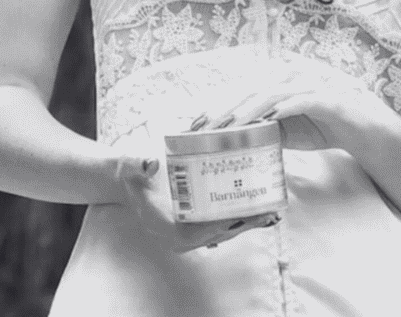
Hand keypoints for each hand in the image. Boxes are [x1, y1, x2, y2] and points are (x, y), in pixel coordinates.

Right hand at [102, 152, 280, 252]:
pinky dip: (241, 219)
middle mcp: (177, 235)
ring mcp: (188, 233)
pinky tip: (261, 210)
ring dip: (247, 224)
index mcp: (163, 226)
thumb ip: (137, 164)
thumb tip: (149, 164)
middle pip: (216, 234)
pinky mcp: (196, 225)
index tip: (240, 215)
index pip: (195, 233)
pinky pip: (222, 226)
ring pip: (222, 233)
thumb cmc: (131, 171)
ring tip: (272, 211)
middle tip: (269, 211)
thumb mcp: (131, 164)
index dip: (219, 226)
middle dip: (243, 224)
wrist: (129, 177)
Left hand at [194, 80, 400, 158]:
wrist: (365, 132)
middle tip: (203, 125)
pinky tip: (268, 118)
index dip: (219, 103)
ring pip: (273, 91)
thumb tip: (232, 141)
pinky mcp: (329, 97)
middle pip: (252, 87)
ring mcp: (312, 84)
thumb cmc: (324, 127)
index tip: (195, 122)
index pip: (244, 89)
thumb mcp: (288, 131)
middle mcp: (294, 75)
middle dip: (226, 106)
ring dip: (249, 107)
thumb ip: (264, 129)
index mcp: (281, 80)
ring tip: (229, 123)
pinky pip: (303, 99)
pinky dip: (284, 107)